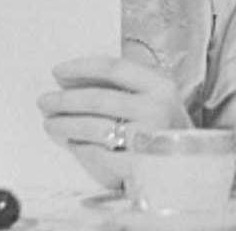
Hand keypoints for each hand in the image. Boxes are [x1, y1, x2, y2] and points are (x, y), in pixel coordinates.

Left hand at [38, 55, 192, 187]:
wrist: (191, 167)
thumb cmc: (164, 128)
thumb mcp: (154, 99)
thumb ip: (120, 86)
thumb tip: (68, 80)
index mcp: (161, 86)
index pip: (114, 68)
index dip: (81, 68)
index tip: (57, 72)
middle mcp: (157, 110)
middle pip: (98, 99)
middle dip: (64, 100)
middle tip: (44, 101)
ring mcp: (148, 139)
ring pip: (94, 127)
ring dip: (65, 124)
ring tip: (49, 123)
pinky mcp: (139, 166)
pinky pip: (98, 154)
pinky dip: (79, 147)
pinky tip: (70, 142)